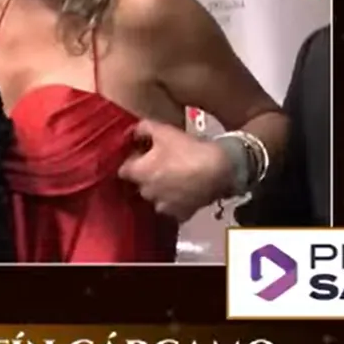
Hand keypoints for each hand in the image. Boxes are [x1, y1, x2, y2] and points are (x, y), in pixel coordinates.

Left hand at [119, 119, 233, 222]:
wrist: (220, 170)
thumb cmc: (187, 149)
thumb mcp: (163, 131)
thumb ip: (142, 128)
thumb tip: (132, 132)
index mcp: (138, 173)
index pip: (123, 169)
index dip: (132, 161)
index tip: (142, 154)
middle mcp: (146, 193)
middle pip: (140, 184)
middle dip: (147, 175)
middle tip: (162, 164)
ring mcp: (164, 207)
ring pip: (156, 197)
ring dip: (162, 190)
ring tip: (176, 178)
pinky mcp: (181, 215)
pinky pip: (174, 208)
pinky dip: (177, 201)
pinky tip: (186, 191)